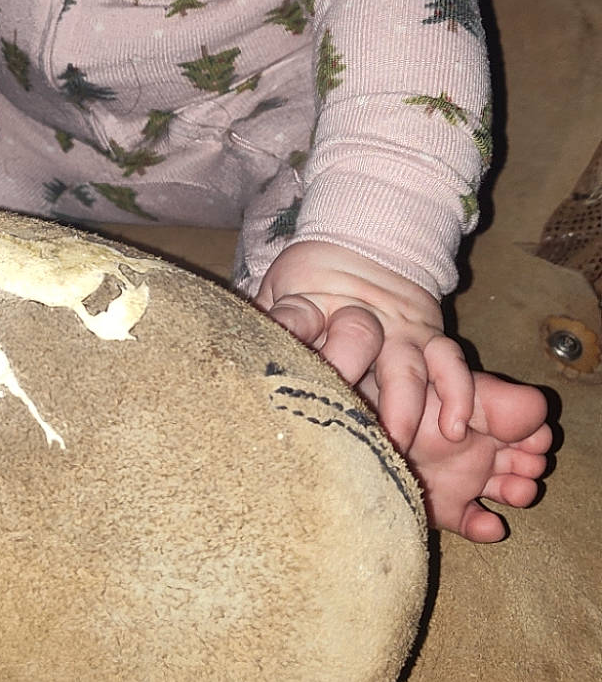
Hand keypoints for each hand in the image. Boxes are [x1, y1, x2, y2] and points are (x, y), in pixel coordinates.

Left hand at [254, 239, 473, 455]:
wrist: (364, 236)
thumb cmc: (308, 281)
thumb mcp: (277, 291)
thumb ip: (260, 321)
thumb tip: (225, 348)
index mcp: (310, 305)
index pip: (295, 321)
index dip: (288, 339)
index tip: (276, 373)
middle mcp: (358, 318)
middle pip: (357, 340)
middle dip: (347, 378)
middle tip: (339, 423)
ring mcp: (398, 330)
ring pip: (405, 366)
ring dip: (403, 406)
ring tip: (396, 444)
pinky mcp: (428, 337)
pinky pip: (449, 362)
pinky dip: (456, 393)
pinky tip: (453, 428)